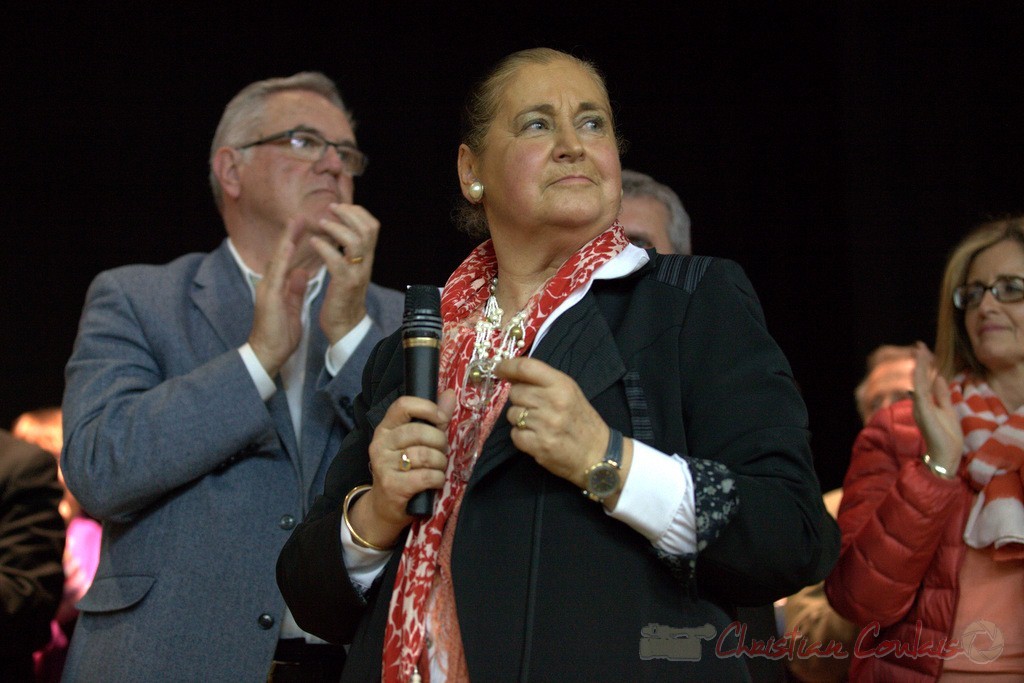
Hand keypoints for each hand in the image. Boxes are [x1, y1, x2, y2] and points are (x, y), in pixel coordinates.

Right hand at [248, 219, 307, 376]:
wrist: (267, 354)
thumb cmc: (279, 334)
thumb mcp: (292, 308)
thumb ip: (296, 290)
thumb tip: (302, 273)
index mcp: (277, 286)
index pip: (287, 260)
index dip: (295, 242)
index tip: (305, 225)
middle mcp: (270, 284)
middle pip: (281, 254)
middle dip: (290, 234)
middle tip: (301, 214)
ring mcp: (267, 289)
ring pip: (278, 259)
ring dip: (286, 240)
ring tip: (295, 221)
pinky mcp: (268, 297)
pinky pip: (276, 275)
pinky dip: (282, 259)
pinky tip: (289, 246)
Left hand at [309, 203, 379, 344]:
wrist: (345, 326)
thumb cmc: (343, 297)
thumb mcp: (350, 269)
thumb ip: (348, 251)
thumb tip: (341, 230)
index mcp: (367, 258)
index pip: (372, 226)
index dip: (358, 212)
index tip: (340, 206)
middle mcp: (365, 263)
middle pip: (368, 229)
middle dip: (349, 213)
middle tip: (331, 208)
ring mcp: (357, 273)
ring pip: (356, 242)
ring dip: (337, 228)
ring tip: (322, 223)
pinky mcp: (344, 284)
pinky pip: (337, 261)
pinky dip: (325, 248)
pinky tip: (314, 243)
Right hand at [349, 390, 455, 546]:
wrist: (385, 508)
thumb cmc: (404, 471)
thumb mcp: (416, 443)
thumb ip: (434, 419)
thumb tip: (451, 394)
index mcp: (385, 428)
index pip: (403, 405)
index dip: (427, 408)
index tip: (441, 418)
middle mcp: (380, 444)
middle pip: (418, 431)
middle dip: (439, 441)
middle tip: (442, 451)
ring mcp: (383, 465)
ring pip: (424, 454)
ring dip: (440, 462)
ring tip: (439, 468)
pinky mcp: (392, 486)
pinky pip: (425, 476)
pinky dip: (438, 478)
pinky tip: (436, 481)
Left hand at [495, 357, 622, 491]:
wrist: (598, 454)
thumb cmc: (581, 421)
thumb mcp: (570, 392)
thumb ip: (544, 382)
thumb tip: (512, 374)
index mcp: (562, 385)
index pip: (526, 368)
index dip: (508, 366)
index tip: (499, 368)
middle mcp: (553, 402)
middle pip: (515, 392)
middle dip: (520, 399)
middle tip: (535, 407)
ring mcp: (545, 424)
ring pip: (512, 414)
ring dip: (521, 419)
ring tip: (539, 424)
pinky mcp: (539, 445)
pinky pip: (514, 434)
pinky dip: (522, 436)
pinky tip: (537, 437)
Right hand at [910, 341, 963, 474]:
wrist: (945, 454)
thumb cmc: (946, 436)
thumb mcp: (946, 409)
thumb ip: (941, 394)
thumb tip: (939, 377)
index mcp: (925, 402)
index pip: (923, 379)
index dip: (923, 365)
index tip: (923, 350)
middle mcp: (919, 402)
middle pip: (918, 377)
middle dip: (919, 361)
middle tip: (919, 345)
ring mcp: (919, 406)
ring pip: (917, 380)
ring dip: (919, 364)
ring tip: (920, 349)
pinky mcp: (922, 409)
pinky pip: (919, 389)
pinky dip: (919, 376)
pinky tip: (920, 364)